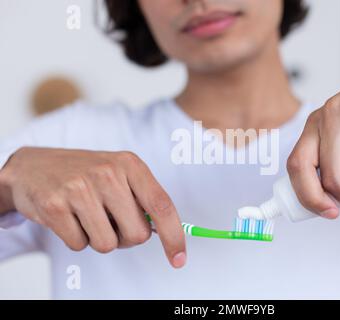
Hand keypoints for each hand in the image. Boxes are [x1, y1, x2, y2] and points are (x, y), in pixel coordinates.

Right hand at [0, 147, 185, 267]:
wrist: (33, 167)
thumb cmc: (85, 175)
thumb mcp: (119, 174)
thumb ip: (142, 199)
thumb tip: (163, 233)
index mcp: (130, 164)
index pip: (162, 206)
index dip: (174, 236)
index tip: (179, 259)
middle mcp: (108, 173)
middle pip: (137, 234)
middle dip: (126, 237)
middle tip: (111, 221)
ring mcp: (79, 188)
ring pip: (107, 245)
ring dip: (99, 238)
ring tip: (87, 216)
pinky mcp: (55, 205)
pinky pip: (79, 245)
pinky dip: (76, 238)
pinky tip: (69, 217)